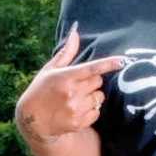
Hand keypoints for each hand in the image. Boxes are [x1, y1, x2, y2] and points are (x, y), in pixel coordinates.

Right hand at [15, 23, 125, 144]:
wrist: (32, 120)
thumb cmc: (41, 90)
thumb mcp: (50, 70)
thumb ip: (66, 53)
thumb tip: (75, 33)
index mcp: (65, 77)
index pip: (91, 69)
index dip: (108, 64)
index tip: (122, 61)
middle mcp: (71, 93)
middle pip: (98, 82)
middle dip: (92, 82)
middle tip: (78, 85)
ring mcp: (75, 109)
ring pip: (99, 97)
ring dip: (92, 97)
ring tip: (76, 99)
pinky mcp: (79, 123)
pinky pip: (97, 112)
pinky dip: (91, 111)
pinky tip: (77, 110)